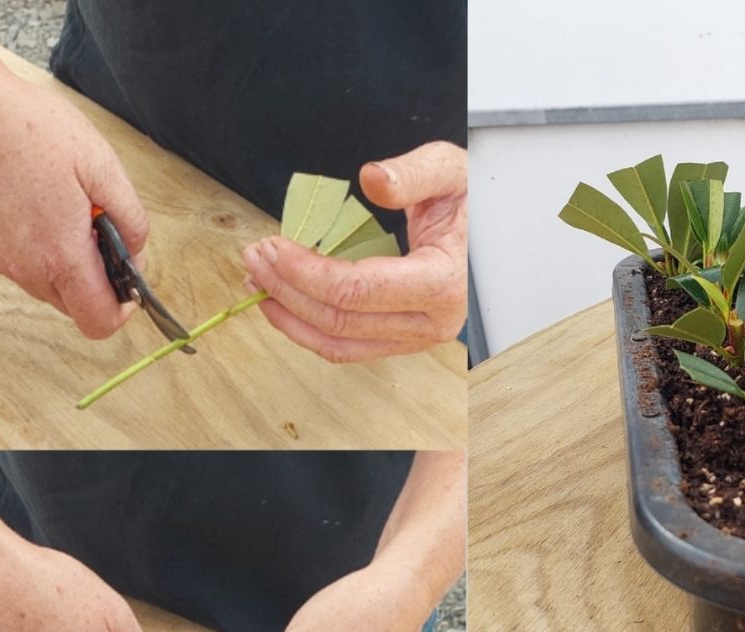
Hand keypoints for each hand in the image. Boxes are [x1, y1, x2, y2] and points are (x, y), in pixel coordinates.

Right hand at [0, 68, 146, 339]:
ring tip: (72, 211)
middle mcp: (27, 269)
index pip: (99, 321)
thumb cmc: (31, 129)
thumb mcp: (102, 165)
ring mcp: (2, 260)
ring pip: (50, 288)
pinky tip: (46, 208)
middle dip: (98, 281)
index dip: (123, 307)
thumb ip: (130, 217)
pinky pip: (27, 269)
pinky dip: (45, 253)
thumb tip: (136, 251)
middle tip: (102, 228)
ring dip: (70, 266)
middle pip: (75, 307)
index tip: (129, 276)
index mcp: (60, 254)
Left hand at [244, 141, 467, 362]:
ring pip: (336, 343)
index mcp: (443, 283)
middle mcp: (431, 323)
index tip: (272, 246)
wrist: (491, 226)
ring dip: (288, 315)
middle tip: (254, 257)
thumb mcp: (451, 170)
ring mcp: (416, 338)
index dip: (304, 272)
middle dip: (286, 289)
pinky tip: (280, 303)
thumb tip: (374, 179)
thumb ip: (414, 173)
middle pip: (339, 320)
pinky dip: (306, 328)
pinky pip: (345, 347)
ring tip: (256, 281)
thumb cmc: (470, 199)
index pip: (356, 290)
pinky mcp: (400, 340)